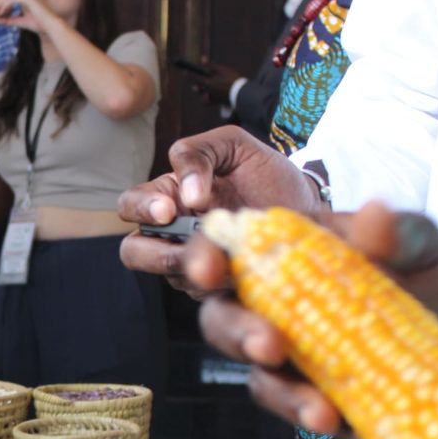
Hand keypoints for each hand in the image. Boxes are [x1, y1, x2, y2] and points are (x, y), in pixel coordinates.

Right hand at [118, 125, 324, 290]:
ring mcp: (191, 264)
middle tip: (189, 249)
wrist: (305, 205)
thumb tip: (186, 194)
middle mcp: (171, 234)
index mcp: (168, 196)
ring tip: (230, 258)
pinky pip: (206, 293)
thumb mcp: (232, 145)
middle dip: (156, 254)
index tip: (169, 210)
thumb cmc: (264, 172)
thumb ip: (199, 153)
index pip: (131, 205)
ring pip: (174, 276)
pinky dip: (224, 284)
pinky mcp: (215, 288)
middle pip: (135, 252)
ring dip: (200, 269)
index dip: (142, 209)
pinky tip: (245, 272)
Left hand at [189, 61, 245, 105]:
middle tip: (194, 80)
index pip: (195, 78)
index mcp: (208, 83)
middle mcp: (208, 91)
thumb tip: (201, 59)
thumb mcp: (222, 69)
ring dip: (201, 91)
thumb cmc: (232, 79)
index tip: (184, 71)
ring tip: (201, 87)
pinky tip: (208, 95)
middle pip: (197, 88)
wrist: (241, 93)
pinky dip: (207, 98)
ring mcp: (212, 97)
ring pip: (202, 95)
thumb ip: (210, 65)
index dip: (188, 74)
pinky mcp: (217, 102)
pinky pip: (208, 101)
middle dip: (195, 84)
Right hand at [191, 203, 437, 434]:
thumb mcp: (429, 246)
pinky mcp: (307, 396)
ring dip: (275, 386)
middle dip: (235, 331)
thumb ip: (403, 230)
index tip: (211, 272)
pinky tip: (333, 418)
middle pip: (221, 315)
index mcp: (290, 253)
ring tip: (313, 407)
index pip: (229, 248)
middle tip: (268, 345)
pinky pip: (290, 406)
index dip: (206, 258)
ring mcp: (289, 356)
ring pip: (252, 370)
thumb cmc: (434, 280)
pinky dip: (305, 412)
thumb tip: (373, 217)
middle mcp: (274, 304)